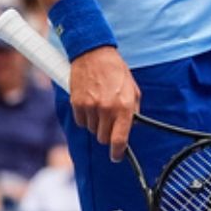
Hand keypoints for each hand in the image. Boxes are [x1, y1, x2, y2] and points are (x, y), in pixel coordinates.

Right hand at [71, 47, 139, 162]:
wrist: (94, 54)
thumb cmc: (116, 71)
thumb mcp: (132, 90)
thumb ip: (133, 110)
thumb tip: (132, 128)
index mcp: (124, 106)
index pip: (119, 139)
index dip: (118, 152)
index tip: (116, 156)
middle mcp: (106, 109)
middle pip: (103, 138)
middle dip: (107, 134)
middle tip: (109, 121)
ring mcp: (90, 107)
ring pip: (92, 130)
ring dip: (96, 124)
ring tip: (100, 106)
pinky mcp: (77, 103)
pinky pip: (81, 122)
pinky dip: (85, 118)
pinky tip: (90, 104)